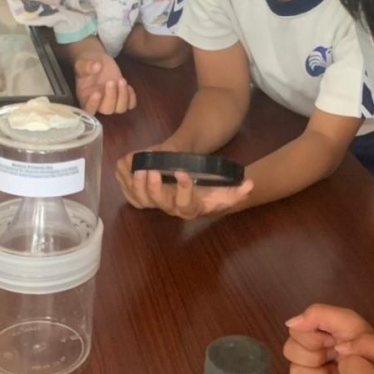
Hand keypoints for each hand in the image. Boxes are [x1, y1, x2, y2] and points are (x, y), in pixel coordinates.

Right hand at [74, 54, 136, 115]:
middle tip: (111, 81)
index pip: (89, 109)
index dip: (93, 105)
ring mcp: (112, 101)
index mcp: (85, 98)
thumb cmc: (86, 64)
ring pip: (120, 109)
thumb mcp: (82, 63)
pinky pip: (131, 104)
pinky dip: (132, 97)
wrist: (97, 61)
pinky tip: (128, 85)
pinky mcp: (122, 96)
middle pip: (107, 110)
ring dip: (123, 96)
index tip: (96, 93)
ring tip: (121, 80)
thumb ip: (87, 66)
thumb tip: (97, 66)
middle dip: (111, 97)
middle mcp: (99, 103)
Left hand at [114, 152, 254, 219]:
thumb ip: (238, 191)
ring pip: (141, 199)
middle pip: (158, 203)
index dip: (183, 190)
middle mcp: (170, 208)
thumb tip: (249, 184)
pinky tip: (124, 165)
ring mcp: (156, 203)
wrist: (199, 194)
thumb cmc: (212, 193)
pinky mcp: (144, 196)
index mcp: (190, 208)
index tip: (183, 173)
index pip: (185, 204)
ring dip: (136, 184)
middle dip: (153, 188)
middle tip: (151, 171)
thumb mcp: (227, 192)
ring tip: (137, 167)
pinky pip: (129, 192)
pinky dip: (123, 180)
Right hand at [283, 305, 373, 373]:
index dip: (313, 339)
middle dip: (314, 358)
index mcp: (317, 330)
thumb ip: (320, 315)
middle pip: (290, 351)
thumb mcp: (350, 324)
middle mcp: (310, 349)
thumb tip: (290, 323)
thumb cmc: (369, 350)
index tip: (332, 342)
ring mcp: (309, 372)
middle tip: (334, 361)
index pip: (295, 331)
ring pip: (294, 373)